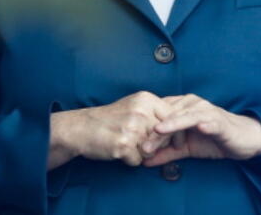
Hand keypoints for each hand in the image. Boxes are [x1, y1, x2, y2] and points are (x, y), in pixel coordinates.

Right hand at [48, 91, 173, 169]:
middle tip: (143, 144)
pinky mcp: (123, 145)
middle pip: (164, 135)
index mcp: (146, 99)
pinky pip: (138, 160)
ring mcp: (131, 128)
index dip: (176, 130)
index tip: (177, 139)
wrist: (81, 128)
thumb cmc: (110, 118)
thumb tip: (179, 124)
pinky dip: (130, 160)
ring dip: (141, 153)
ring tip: (128, 145)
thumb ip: (155, 112)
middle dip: (157, 145)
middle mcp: (141, 111)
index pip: (173, 116)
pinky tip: (120, 152)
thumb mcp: (134, 105)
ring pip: (151, 150)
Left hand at [141, 94, 260, 165]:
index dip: (147, 128)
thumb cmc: (214, 140)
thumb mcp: (185, 148)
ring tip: (156, 136)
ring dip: (169, 128)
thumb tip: (144, 162)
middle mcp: (193, 104)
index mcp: (184, 107)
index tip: (134, 143)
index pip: (160, 114)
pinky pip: (203, 120)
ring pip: (182, 117)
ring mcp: (205, 110)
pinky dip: (194, 123)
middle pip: (168, 116)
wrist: (242, 139)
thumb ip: (165, 153)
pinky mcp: (217, 119)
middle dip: (153, 131)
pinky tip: (187, 127)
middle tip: (141, 147)